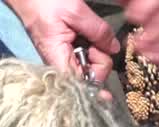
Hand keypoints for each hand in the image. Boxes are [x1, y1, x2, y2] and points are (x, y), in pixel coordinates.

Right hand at [5, 0, 119, 83]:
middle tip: (91, 39)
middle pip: (90, 80)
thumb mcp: (75, 11)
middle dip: (99, 60)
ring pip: (90, 71)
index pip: (82, 86)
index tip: (102, 72)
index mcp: (58, 61)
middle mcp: (60, 67)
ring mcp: (63, 63)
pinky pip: (85, 62)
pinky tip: (85, 40)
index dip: (97, 82)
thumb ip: (97, 31)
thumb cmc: (44, 2)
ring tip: (84, 35)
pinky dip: (91, 52)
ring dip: (95, 54)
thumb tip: (114, 49)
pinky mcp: (66, 57)